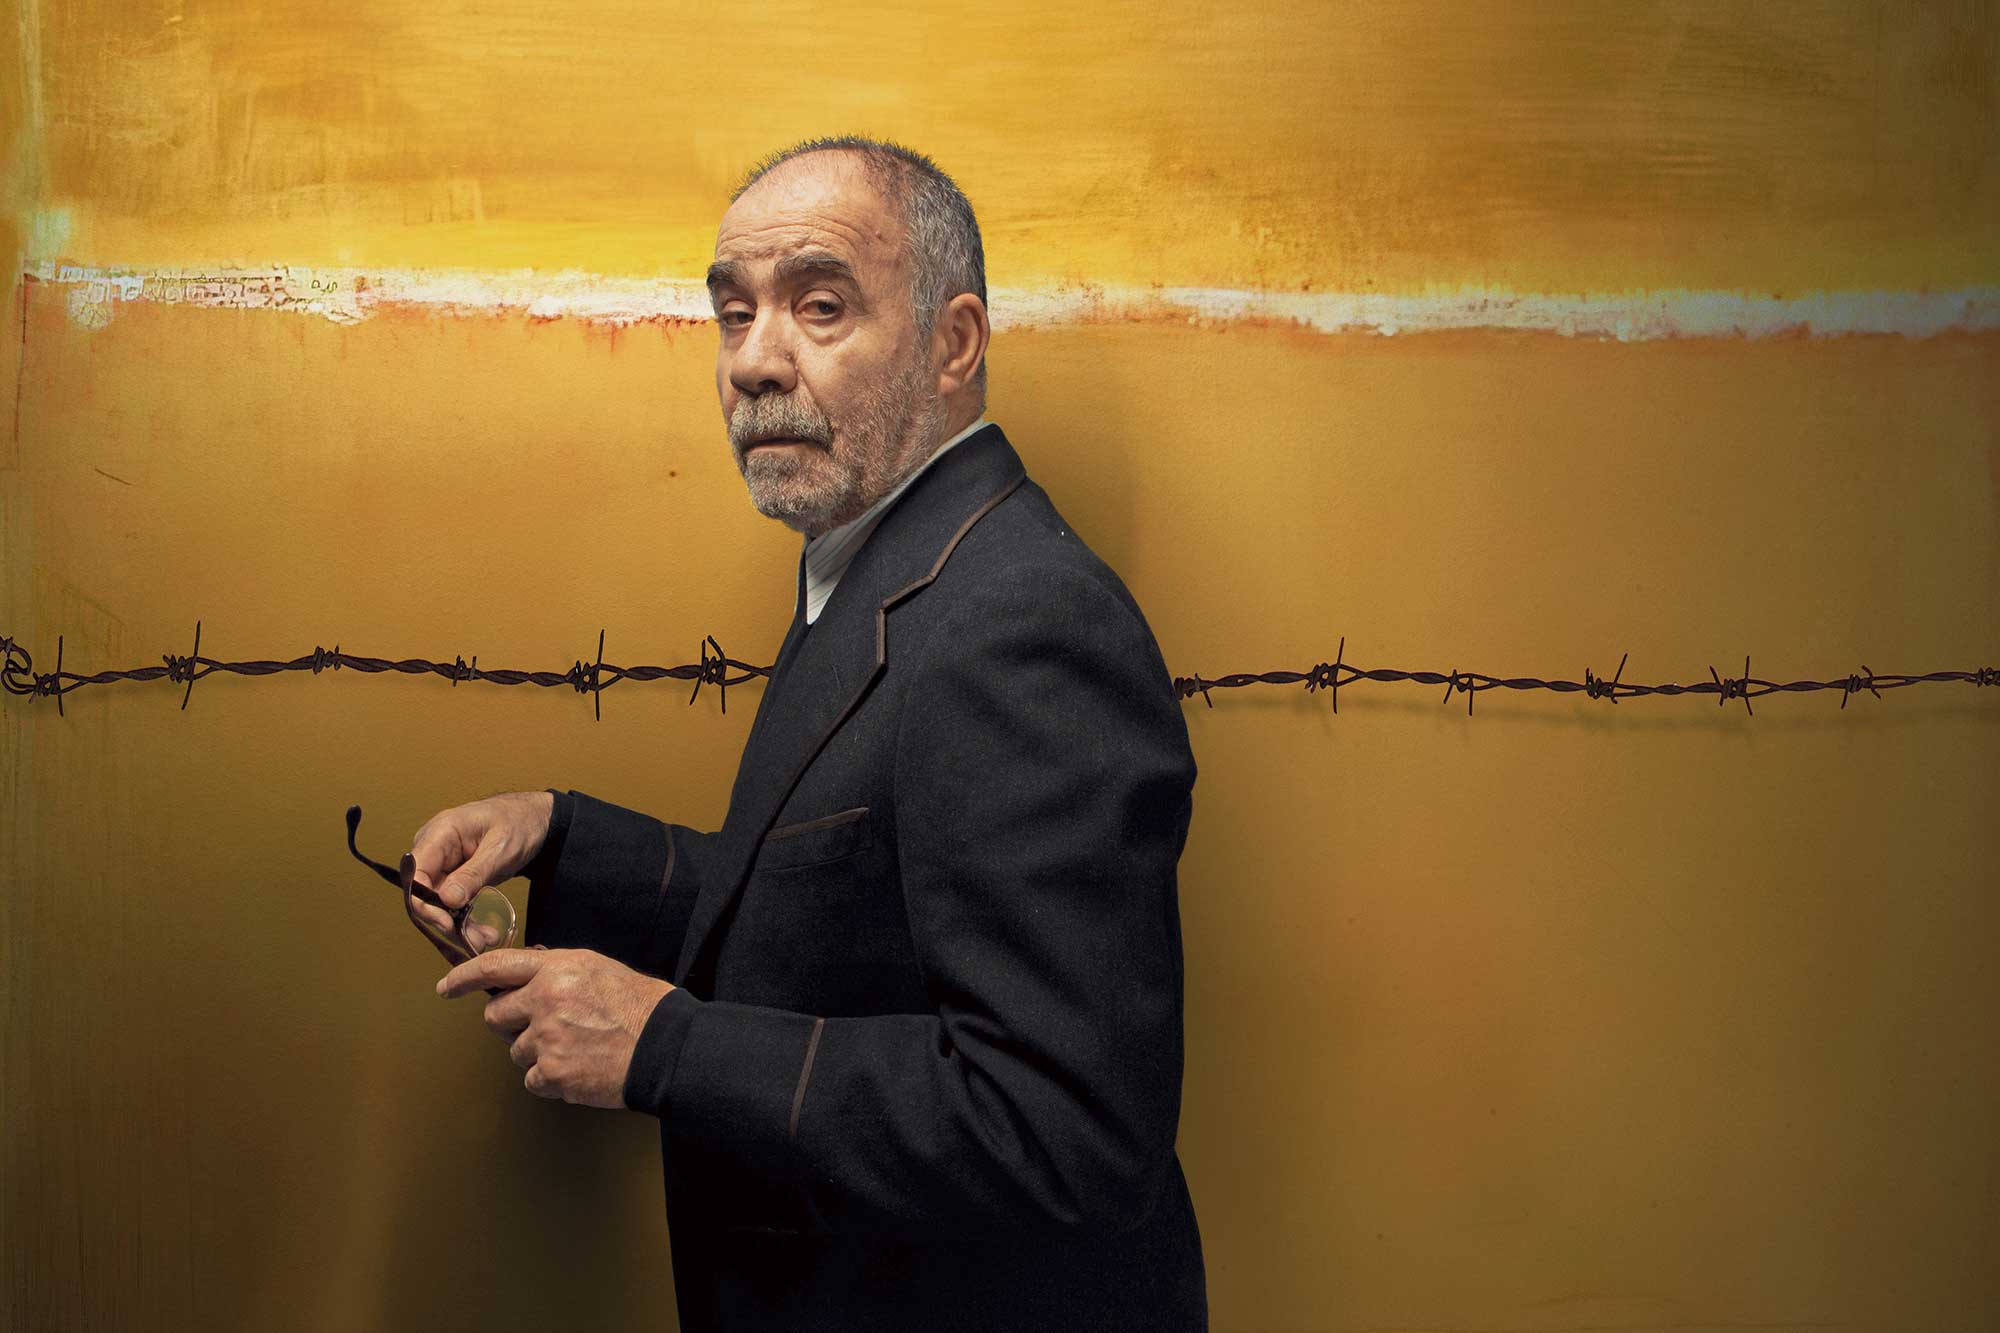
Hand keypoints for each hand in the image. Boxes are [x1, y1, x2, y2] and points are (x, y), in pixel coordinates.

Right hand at [406, 790, 553, 937]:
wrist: (535, 818)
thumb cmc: (518, 822)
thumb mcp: (500, 848)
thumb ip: (473, 874)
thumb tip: (446, 900)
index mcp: (440, 834)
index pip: (415, 873)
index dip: (423, 902)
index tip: (445, 923)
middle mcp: (435, 849)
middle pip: (424, 892)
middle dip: (445, 919)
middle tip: (473, 939)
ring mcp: (444, 863)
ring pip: (439, 902)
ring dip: (458, 924)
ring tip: (485, 939)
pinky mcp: (455, 876)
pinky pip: (452, 902)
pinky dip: (465, 918)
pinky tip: (483, 932)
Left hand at [436, 947, 674, 1109]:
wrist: (663, 1045)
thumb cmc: (638, 1006)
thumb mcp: (597, 969)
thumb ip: (557, 970)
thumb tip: (527, 975)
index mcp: (556, 969)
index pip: (495, 966)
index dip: (464, 976)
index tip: (447, 986)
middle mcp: (545, 1001)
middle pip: (495, 1015)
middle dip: (510, 1023)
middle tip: (540, 1026)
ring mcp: (546, 1039)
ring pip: (515, 1050)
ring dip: (537, 1052)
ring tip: (575, 1047)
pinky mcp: (551, 1073)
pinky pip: (531, 1079)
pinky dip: (549, 1078)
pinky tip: (578, 1067)